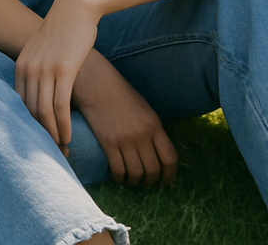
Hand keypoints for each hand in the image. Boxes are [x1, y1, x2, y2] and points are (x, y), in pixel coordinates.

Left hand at [14, 0, 100, 151]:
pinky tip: (68, 137)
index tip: (37, 144)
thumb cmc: (61, 32)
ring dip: (52, 136)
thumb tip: (37, 97)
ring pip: (44, 112)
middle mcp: (29, 69)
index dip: (27, 128)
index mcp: (20, 66)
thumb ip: (36, 72)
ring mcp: (45, 69)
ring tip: (61, 151)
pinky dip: (63, 125)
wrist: (75, 8)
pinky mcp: (64, 69)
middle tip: (50, 154)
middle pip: (29, 112)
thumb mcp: (41, 52)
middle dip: (39, 137)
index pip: (18, 105)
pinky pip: (60, 105)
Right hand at [72, 52, 177, 186]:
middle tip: (146, 183)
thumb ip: (153, 131)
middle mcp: (142, 135)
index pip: (170, 159)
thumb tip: (159, 154)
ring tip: (130, 181)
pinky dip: (118, 178)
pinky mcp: (108, 142)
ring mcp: (125, 139)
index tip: (165, 182)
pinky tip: (117, 177)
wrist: (97, 84)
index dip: (169, 175)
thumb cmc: (121, 96)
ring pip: (136, 173)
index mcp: (154, 125)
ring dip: (134, 182)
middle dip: (151, 182)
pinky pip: (117, 170)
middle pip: (153, 170)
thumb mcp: (144, 110)